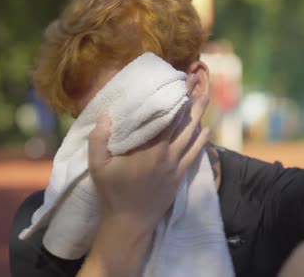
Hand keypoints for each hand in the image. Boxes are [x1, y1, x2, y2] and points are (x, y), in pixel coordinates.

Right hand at [88, 73, 210, 234]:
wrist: (130, 222)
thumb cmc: (112, 193)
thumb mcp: (97, 166)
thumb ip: (98, 140)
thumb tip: (106, 116)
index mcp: (150, 149)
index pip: (167, 117)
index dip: (177, 97)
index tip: (182, 81)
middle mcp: (167, 154)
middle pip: (183, 122)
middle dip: (191, 100)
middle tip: (197, 82)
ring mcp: (176, 166)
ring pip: (192, 135)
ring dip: (199, 116)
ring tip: (205, 98)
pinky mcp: (179, 176)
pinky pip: (194, 154)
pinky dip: (202, 140)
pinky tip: (206, 129)